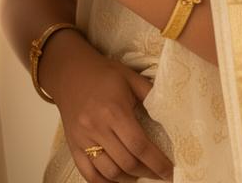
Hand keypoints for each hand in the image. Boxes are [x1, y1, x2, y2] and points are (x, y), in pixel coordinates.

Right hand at [42, 31, 172, 181]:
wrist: (69, 70)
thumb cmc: (103, 73)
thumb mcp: (129, 77)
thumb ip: (150, 94)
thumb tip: (172, 114)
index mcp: (114, 110)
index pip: (139, 145)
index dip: (158, 163)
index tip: (170, 171)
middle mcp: (97, 127)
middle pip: (127, 163)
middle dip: (148, 172)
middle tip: (159, 172)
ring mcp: (83, 138)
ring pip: (110, 173)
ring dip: (129, 179)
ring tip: (140, 173)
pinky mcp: (73, 145)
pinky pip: (89, 174)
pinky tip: (118, 179)